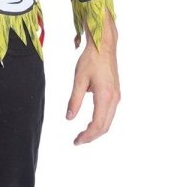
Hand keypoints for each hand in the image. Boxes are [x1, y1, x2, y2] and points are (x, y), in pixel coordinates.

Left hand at [66, 10, 120, 144]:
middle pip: (105, 126)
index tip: (76, 141)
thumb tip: (69, 118)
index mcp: (105, 96)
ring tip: (82, 134)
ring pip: (108, 121)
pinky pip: (109, 113)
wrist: (104, 45)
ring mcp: (117, 96)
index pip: (97, 124)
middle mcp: (114, 98)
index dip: (87, 136)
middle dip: (91, 136)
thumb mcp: (79, 80)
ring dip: (96, 130)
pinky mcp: (115, 93)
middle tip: (77, 141)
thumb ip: (74, 100)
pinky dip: (100, 122)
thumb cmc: (91, 60)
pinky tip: (90, 122)